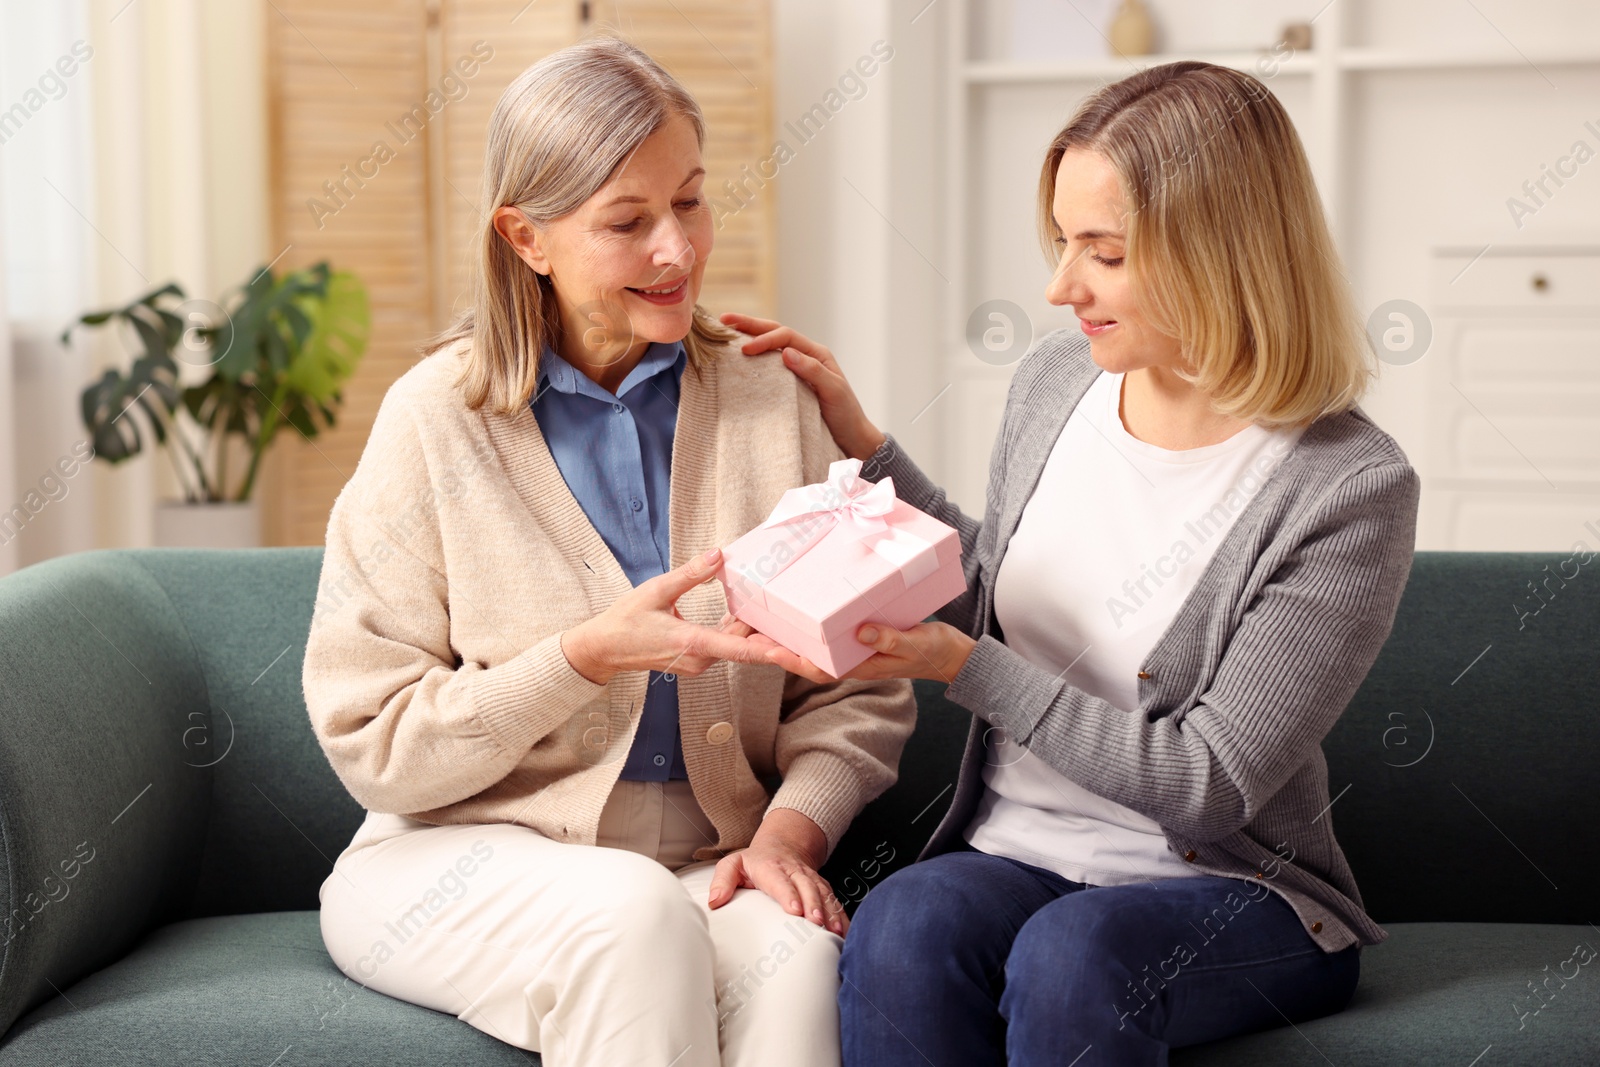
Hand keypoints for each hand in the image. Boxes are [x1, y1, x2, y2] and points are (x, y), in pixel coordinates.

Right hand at [561, 549, 776, 684]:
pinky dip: (737, 630)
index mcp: (692, 643)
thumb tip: (718, 554)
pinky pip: (724, 645)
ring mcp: (698, 662)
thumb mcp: (656, 590)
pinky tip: (747, 611)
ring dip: (752, 628)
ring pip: (735, 645)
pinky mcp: (696, 659)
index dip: (769, 650)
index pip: (739, 650)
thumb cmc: (626, 620)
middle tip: (799, 616)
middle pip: (744, 644)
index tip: (792, 651)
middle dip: (769, 631)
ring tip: (779, 609)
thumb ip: (690, 574)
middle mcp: (699, 659)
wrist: (605, 648)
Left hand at [707, 807, 847, 935]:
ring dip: (830, 911)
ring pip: (823, 893)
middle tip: (816, 922)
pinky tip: (844, 931)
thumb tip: (715, 901)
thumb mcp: (733, 864)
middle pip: (807, 887)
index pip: (780, 881)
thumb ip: (722, 880)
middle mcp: (794, 872)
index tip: (794, 909)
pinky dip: (841, 915)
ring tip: (834, 930)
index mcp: (771, 868)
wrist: (783, 845)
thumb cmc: (754, 861)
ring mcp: (810, 879)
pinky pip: (834, 900)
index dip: (789, 894)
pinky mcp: (822, 888)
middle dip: (813, 904)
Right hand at [720, 311, 886, 463]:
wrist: (852, 436)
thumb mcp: (834, 391)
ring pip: (771, 345)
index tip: (745, 350)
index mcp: (817, 354)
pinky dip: (755, 356)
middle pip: (775, 332)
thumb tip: (786, 352)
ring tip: (726, 330)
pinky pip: (770, 363)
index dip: (764, 339)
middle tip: (724, 319)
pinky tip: (739, 356)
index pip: (786, 337)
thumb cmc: (846, 414)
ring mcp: (798, 368)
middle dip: (750, 325)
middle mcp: (806, 356)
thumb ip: (812, 371)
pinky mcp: (791, 382)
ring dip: (750, 335)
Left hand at [758, 620, 977, 685]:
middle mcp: (852, 660)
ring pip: (815, 648)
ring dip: (791, 638)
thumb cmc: (933, 650)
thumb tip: (860, 632)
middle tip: (751, 632)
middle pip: (808, 658)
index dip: (790, 660)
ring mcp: (856, 651)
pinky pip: (829, 637)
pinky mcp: (861, 639)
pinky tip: (800, 614)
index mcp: (861, 665)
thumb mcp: (913, 641)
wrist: (951, 656)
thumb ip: (888, 637)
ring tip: (764, 622)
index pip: (818, 667)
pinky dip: (810, 628)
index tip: (767, 650)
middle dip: (780, 648)